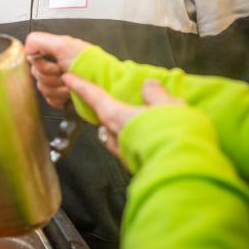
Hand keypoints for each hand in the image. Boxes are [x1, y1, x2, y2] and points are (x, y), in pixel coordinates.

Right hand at [24, 32, 91, 108]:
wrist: (104, 85)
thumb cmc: (89, 64)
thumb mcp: (63, 45)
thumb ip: (39, 40)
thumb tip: (25, 48)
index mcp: (53, 51)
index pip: (31, 58)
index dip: (40, 64)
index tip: (54, 65)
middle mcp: (54, 65)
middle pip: (36, 75)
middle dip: (51, 78)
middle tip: (65, 74)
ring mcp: (57, 81)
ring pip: (42, 88)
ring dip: (57, 89)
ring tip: (70, 85)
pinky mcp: (60, 96)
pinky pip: (49, 100)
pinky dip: (59, 99)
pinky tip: (69, 95)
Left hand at [63, 75, 182, 157]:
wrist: (181, 169)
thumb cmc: (171, 134)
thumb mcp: (167, 105)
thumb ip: (156, 94)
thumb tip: (149, 85)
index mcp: (116, 116)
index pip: (93, 96)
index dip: (80, 85)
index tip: (67, 78)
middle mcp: (113, 135)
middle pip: (105, 118)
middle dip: (110, 111)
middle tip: (118, 104)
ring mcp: (122, 153)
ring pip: (116, 135)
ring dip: (123, 128)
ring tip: (140, 123)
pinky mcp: (134, 166)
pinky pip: (129, 148)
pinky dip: (135, 141)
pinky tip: (149, 140)